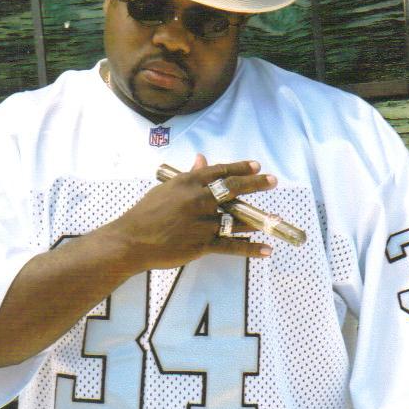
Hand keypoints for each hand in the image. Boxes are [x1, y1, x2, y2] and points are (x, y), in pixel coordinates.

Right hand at [111, 154, 276, 270]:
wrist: (132, 240)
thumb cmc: (145, 213)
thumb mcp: (166, 189)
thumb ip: (188, 176)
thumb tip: (202, 160)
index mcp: (188, 182)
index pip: (220, 171)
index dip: (240, 168)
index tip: (257, 167)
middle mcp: (198, 199)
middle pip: (233, 189)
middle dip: (256, 185)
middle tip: (273, 181)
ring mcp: (201, 222)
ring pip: (237, 220)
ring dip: (259, 219)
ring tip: (276, 219)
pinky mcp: (202, 244)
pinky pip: (231, 245)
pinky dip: (251, 248)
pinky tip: (266, 249)